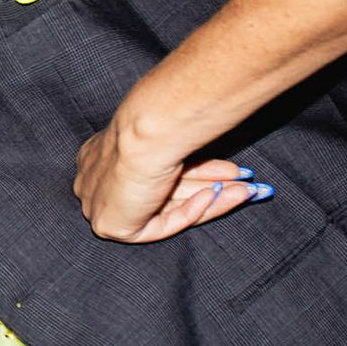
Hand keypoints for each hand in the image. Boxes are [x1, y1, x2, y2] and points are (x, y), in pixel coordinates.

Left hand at [73, 118, 270, 243]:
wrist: (145, 131)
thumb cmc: (156, 120)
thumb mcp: (173, 135)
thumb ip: (187, 155)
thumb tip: (224, 164)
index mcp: (100, 153)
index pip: (151, 172)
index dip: (193, 171)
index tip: (226, 169)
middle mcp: (96, 179)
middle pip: (163, 189)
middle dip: (208, 184)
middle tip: (245, 180)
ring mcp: (100, 204)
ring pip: (168, 206)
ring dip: (213, 196)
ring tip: (250, 190)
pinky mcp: (112, 226)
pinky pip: (162, 224)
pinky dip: (194, 210)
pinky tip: (220, 195)